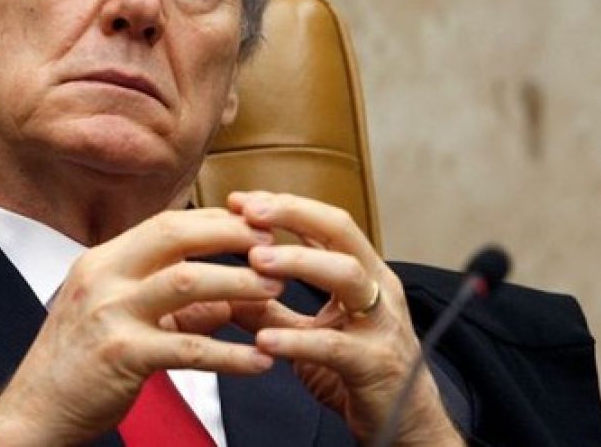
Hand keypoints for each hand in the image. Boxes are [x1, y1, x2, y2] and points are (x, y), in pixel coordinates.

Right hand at [0, 207, 282, 445]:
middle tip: (273, 244)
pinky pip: (188, 349)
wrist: (36, 409)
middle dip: (230, 234)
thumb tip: (226, 298)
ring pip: (186, 282)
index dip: (214, 220)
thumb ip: (172, 304)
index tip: (253, 225)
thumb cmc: (79, 361)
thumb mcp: (118, 316)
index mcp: (103, 261)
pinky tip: (260, 361)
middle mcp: (103, 277)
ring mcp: (110, 313)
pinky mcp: (121, 356)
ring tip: (276, 290)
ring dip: (238, 282)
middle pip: (175, 235)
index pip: (165, 223)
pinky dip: (230, 354)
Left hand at [229, 192, 463, 446]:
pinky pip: (334, 345)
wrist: (404, 426)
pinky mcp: (374, 364)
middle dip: (293, 214)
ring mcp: (381, 323)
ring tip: (255, 261)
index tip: (240, 200)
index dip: (284, 205)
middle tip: (248, 212)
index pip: (325, 222)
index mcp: (364, 272)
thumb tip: (222, 287)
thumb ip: (270, 307)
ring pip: (346, 275)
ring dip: (298, 261)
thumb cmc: (356, 369)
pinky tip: (264, 340)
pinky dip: (297, 341)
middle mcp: (377, 288)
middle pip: (340, 231)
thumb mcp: (309, 331)